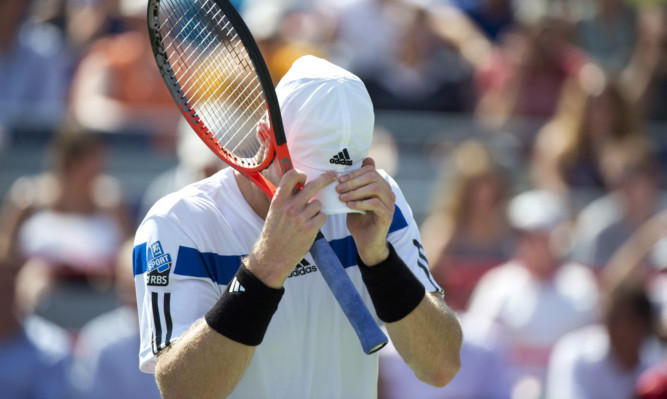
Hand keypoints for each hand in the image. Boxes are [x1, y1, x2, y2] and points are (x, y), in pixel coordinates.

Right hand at [246, 169, 336, 287]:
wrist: (272, 256)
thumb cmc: (273, 233)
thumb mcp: (274, 212)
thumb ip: (286, 198)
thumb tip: (300, 185)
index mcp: (279, 200)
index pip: (291, 176)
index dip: (300, 174)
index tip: (305, 178)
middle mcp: (290, 207)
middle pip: (313, 185)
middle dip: (326, 179)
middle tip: (333, 175)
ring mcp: (301, 218)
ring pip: (319, 204)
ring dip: (316, 209)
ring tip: (307, 218)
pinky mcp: (310, 229)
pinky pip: (322, 217)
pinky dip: (318, 220)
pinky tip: (310, 226)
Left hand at [337, 157, 395, 265]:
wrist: (366, 244)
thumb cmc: (358, 221)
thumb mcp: (353, 201)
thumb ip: (352, 188)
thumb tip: (343, 172)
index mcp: (381, 186)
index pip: (370, 169)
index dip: (354, 172)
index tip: (340, 179)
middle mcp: (388, 193)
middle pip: (372, 176)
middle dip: (353, 181)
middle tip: (338, 188)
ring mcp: (390, 204)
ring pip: (374, 188)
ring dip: (355, 191)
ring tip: (342, 197)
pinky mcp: (388, 215)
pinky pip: (375, 203)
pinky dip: (360, 203)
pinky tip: (349, 206)